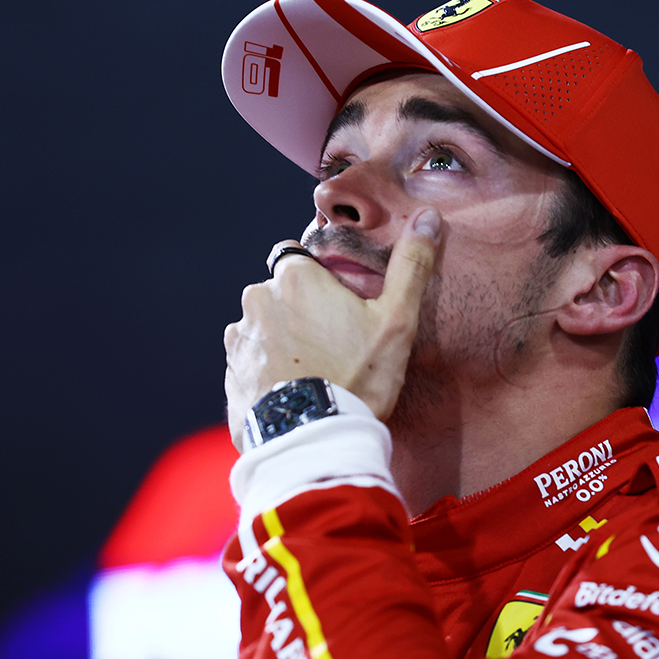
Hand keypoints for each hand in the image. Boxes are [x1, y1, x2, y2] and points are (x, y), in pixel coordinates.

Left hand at [224, 209, 441, 446]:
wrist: (315, 441)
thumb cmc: (358, 378)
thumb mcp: (396, 321)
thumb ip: (411, 265)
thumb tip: (427, 217)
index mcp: (294, 277)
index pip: (299, 259)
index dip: (319, 282)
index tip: (338, 310)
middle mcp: (257, 300)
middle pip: (280, 295)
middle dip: (299, 313)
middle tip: (332, 348)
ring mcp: (239, 339)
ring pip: (263, 329)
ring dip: (281, 343)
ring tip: (314, 375)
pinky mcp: (230, 375)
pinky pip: (251, 364)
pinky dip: (268, 374)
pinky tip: (295, 393)